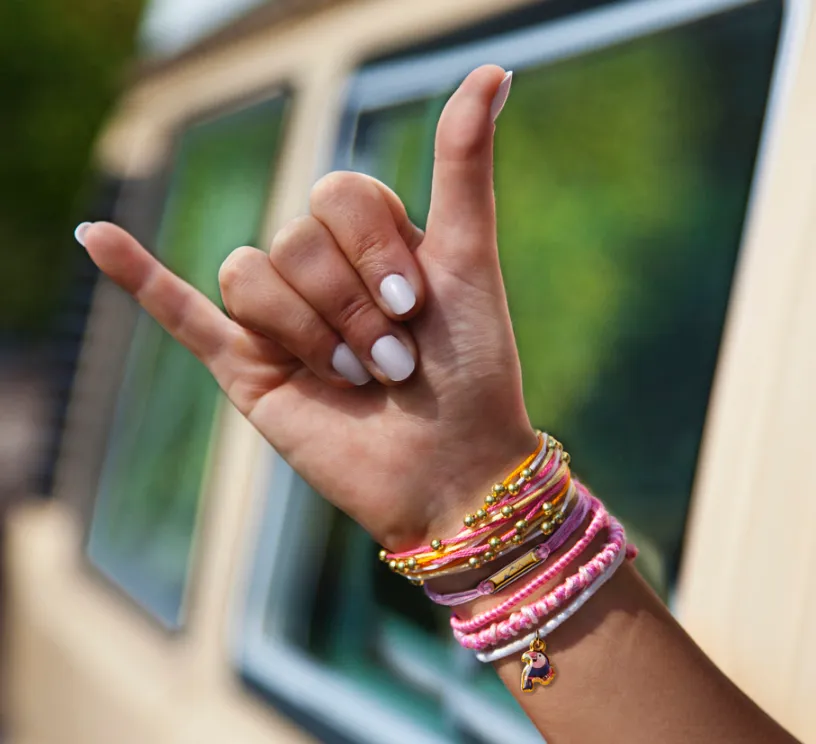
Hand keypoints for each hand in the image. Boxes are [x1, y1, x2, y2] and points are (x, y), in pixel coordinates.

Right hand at [79, 65, 535, 549]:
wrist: (453, 471)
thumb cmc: (472, 372)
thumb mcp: (471, 258)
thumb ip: (464, 166)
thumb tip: (492, 71)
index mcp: (369, 241)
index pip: (335, 194)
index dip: (372, 247)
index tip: (416, 305)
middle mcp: (322, 272)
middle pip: (293, 238)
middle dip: (348, 304)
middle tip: (392, 361)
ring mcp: (280, 319)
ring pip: (249, 274)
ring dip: (309, 332)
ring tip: (354, 380)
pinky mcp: (245, 367)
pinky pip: (181, 312)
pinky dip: (135, 274)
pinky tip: (93, 236)